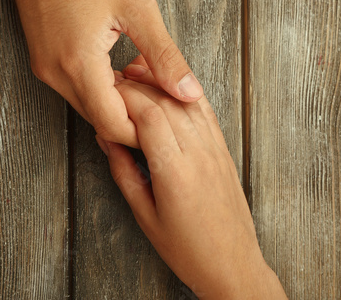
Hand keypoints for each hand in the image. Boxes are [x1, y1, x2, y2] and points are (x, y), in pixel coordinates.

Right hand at [11, 0, 202, 147]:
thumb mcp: (137, 8)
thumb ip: (164, 56)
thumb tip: (188, 91)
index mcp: (79, 64)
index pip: (113, 124)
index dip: (143, 131)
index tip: (168, 120)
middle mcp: (56, 75)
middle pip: (101, 121)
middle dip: (135, 118)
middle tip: (163, 100)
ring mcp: (46, 70)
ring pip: (89, 107)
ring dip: (119, 104)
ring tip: (146, 82)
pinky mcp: (44, 62)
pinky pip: (77, 91)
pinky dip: (103, 90)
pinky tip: (122, 71)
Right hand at [97, 58, 286, 298]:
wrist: (233, 263)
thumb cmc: (188, 249)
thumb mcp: (145, 216)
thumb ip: (124, 172)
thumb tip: (108, 139)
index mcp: (174, 172)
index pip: (147, 115)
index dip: (124, 96)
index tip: (108, 91)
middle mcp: (198, 153)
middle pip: (165, 102)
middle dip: (136, 85)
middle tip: (115, 81)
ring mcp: (214, 148)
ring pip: (185, 101)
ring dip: (160, 85)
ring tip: (138, 78)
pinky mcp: (223, 149)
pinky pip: (205, 110)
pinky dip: (184, 94)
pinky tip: (170, 88)